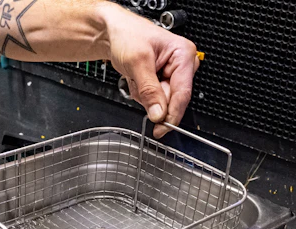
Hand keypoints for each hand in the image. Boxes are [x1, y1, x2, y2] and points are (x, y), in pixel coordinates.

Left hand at [101, 4, 198, 137]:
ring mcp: (171, 74)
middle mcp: (181, 65)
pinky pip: (153, 98)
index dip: (172, 114)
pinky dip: (141, 93)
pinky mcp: (161, 80)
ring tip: (136, 76)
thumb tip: (159, 114)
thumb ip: (149, 90)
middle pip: (172, 99)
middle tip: (138, 83)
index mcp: (183, 55)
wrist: (112, 32)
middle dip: (152, 97)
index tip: (161, 128)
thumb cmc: (127, 35)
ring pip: (161, 101)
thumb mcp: (137, 62)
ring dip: (144, 94)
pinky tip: (136, 79)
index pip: (183, 93)